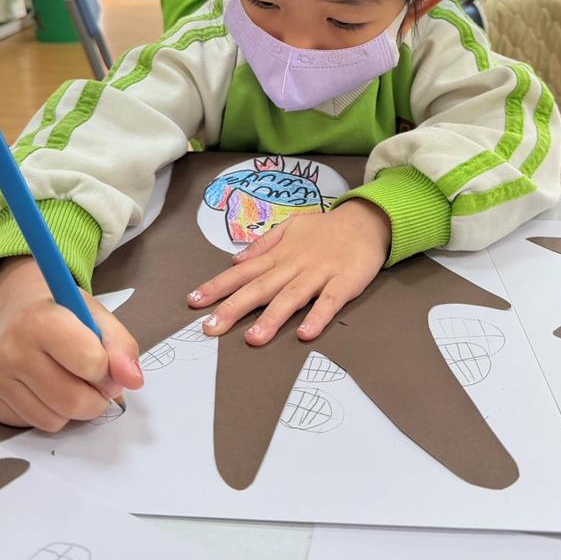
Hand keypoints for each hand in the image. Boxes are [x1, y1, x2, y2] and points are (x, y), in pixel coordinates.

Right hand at [0, 256, 143, 431]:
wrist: (21, 309)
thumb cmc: (66, 314)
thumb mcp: (99, 318)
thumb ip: (122, 347)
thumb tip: (132, 381)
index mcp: (42, 319)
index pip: (91, 363)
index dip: (107, 368)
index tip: (104, 361)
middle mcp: (11, 347)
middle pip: (72, 401)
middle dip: (94, 398)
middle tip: (92, 381)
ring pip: (53, 420)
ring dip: (71, 409)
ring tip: (65, 380)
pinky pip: (31, 424)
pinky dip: (47, 412)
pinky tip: (41, 386)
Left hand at [187, 199, 391, 344]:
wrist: (366, 220)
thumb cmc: (325, 229)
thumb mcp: (290, 227)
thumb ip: (263, 244)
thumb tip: (235, 259)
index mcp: (279, 255)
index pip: (242, 272)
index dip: (218, 286)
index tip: (194, 301)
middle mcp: (294, 265)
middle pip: (260, 288)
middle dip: (233, 308)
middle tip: (210, 328)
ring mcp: (319, 273)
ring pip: (292, 297)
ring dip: (272, 318)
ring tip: (253, 339)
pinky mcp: (344, 282)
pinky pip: (330, 301)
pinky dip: (318, 316)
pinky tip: (305, 333)